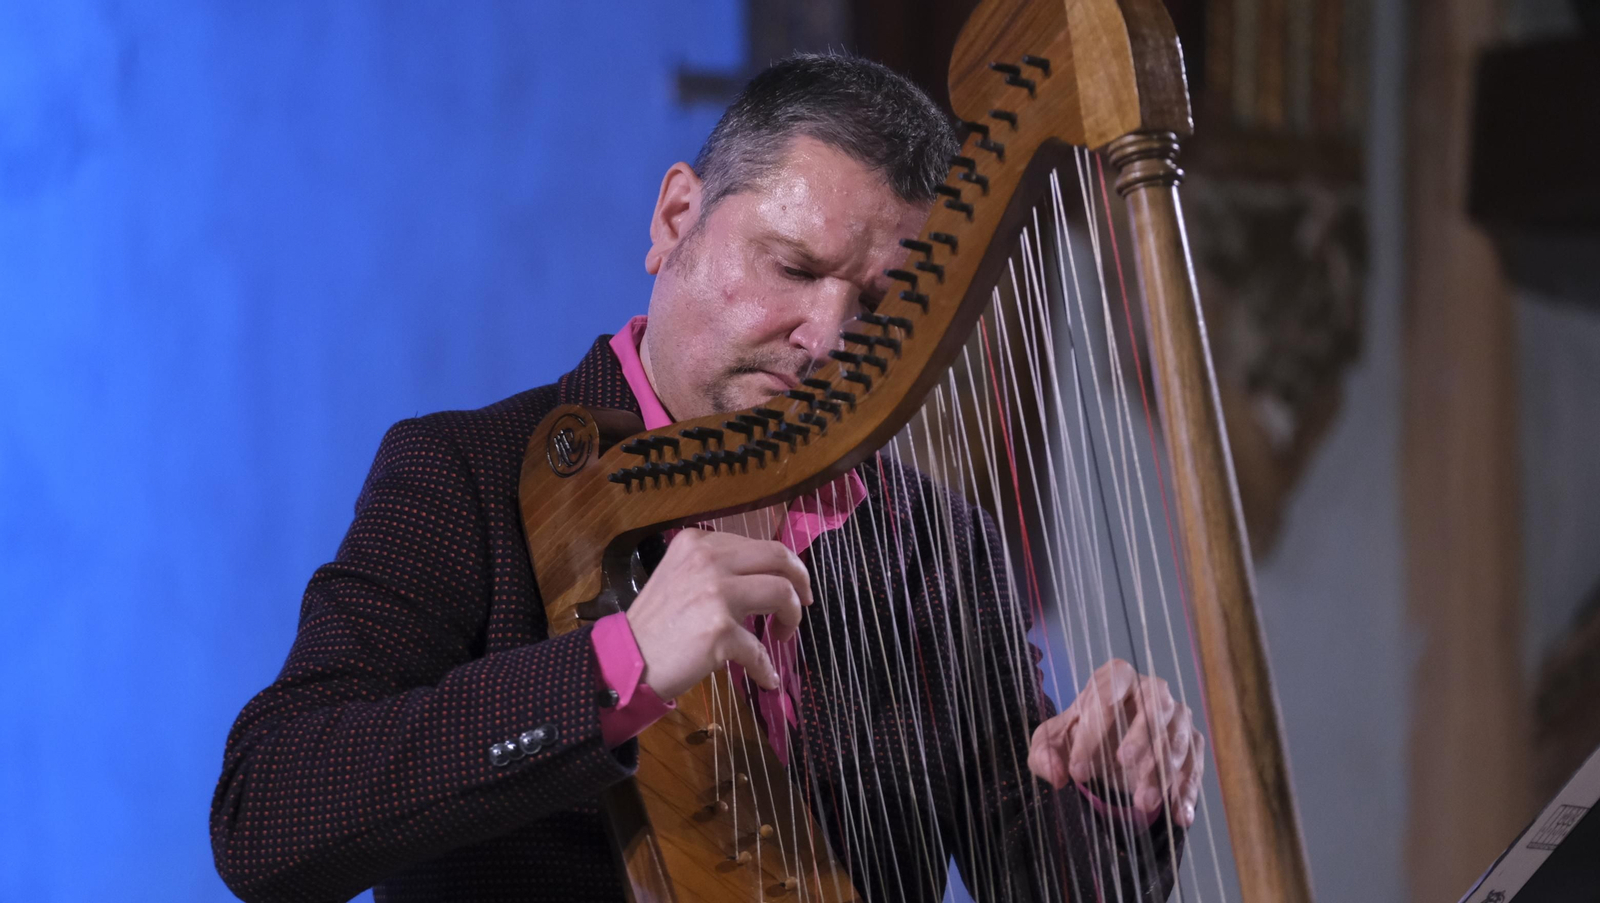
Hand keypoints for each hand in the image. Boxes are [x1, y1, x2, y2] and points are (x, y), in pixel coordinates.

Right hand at [624, 528, 812, 699]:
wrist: (626, 660)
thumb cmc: (655, 624)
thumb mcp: (679, 575)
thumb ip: (716, 567)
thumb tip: (765, 575)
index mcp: (699, 543)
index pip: (759, 544)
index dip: (783, 566)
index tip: (789, 584)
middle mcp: (708, 560)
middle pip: (779, 557)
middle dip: (801, 581)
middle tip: (803, 603)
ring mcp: (716, 593)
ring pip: (782, 592)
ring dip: (792, 618)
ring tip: (782, 637)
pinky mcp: (720, 630)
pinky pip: (760, 649)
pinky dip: (766, 668)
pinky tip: (766, 678)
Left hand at [1027, 659, 1204, 826]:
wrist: (1109, 751)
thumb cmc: (1080, 736)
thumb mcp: (1053, 743)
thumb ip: (1044, 755)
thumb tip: (1058, 775)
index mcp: (1114, 679)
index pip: (1106, 694)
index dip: (1092, 731)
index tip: (1077, 770)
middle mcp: (1151, 690)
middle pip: (1155, 707)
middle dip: (1140, 737)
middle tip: (1122, 764)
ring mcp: (1176, 715)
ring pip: (1177, 738)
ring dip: (1162, 771)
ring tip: (1143, 803)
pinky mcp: (1192, 742)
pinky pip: (1195, 764)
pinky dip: (1188, 791)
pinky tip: (1179, 816)